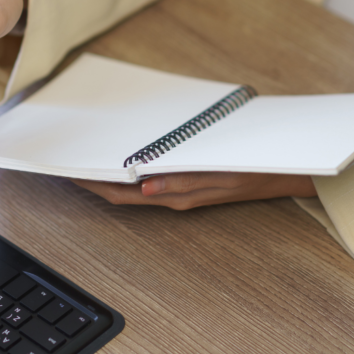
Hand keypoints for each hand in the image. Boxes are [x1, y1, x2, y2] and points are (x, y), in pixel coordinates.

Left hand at [72, 172, 316, 209]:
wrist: (286, 172)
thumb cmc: (254, 171)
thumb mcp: (220, 175)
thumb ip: (182, 181)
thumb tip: (145, 188)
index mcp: (175, 197)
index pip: (120, 193)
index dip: (91, 184)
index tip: (67, 171)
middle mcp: (172, 197)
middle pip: (121, 192)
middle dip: (92, 179)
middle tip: (67, 160)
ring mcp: (180, 192)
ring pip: (133, 187)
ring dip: (110, 174)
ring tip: (88, 157)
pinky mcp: (189, 182)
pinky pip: (151, 180)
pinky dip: (131, 170)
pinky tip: (125, 157)